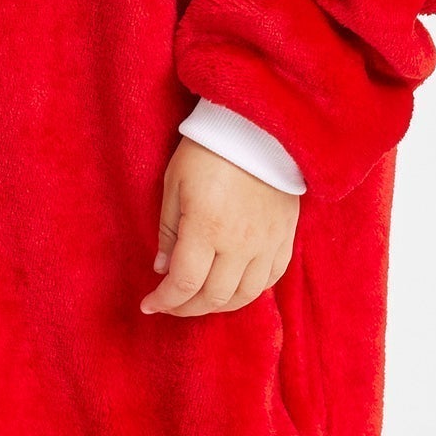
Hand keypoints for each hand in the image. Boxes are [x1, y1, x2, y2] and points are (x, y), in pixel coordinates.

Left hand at [142, 137, 300, 316]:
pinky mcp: (285, 236)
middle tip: (171, 304)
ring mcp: (267, 242)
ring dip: (219, 305)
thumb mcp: (174, 185)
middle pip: (214, 297)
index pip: (184, 284)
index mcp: (207, 228)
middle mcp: (240, 243)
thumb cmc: (207, 151)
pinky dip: (250, 291)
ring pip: (245, 295)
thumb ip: (169, 232)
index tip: (149, 304)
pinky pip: (271, 278)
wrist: (256, 127)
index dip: (164, 301)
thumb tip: (162, 270)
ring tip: (200, 299)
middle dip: (187, 307)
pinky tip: (234, 286)